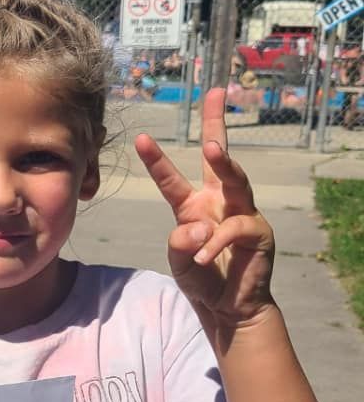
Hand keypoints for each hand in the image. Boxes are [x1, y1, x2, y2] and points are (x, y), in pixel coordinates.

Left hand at [134, 87, 274, 329]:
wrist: (228, 307)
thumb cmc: (201, 277)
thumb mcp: (178, 260)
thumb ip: (179, 244)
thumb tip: (196, 229)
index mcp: (193, 205)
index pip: (171, 178)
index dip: (157, 159)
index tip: (142, 137)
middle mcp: (219, 202)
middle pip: (220, 158)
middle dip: (216, 124)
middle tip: (214, 95)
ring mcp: (242, 213)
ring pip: (237, 180)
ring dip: (226, 163)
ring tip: (213, 149)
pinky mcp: (258, 232)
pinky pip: (234, 229)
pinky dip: (216, 243)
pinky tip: (204, 258)